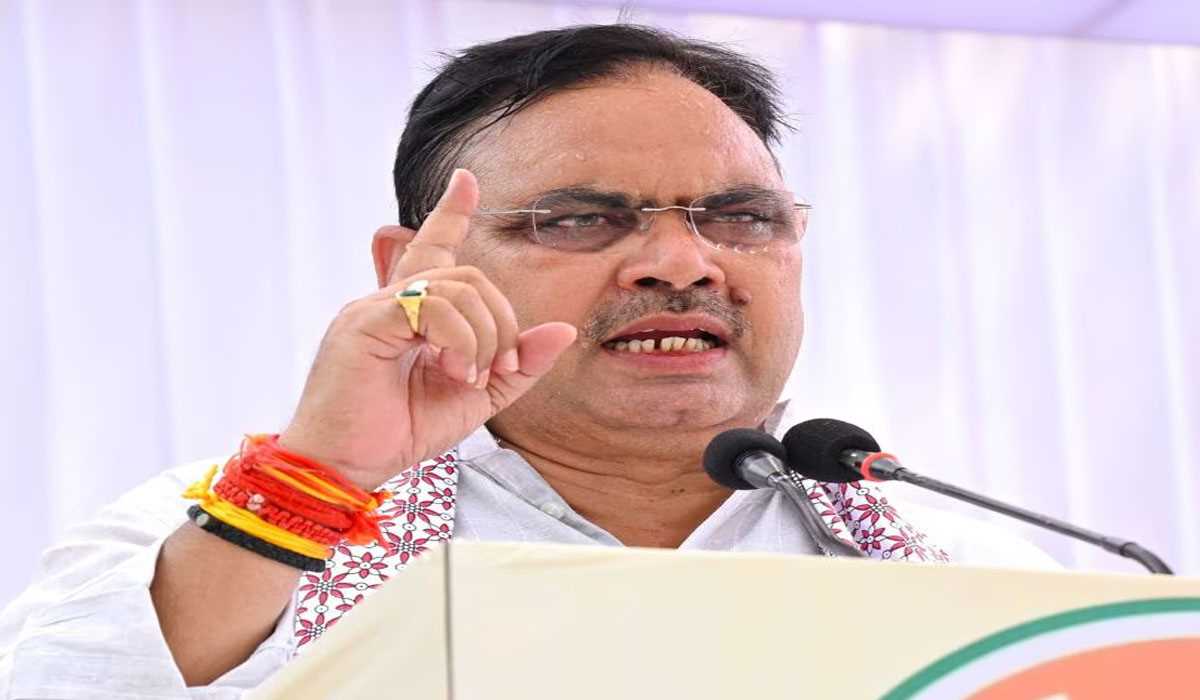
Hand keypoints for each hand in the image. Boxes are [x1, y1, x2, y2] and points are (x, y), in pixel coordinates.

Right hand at [278, 169, 576, 489]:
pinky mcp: (365, 321)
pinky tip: (454, 370)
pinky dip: (459, 338)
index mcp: (412, 313)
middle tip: (495, 369)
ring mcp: (374, 306)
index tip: (467, 181)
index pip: (434, 247)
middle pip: (470, 276)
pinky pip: (431, 304)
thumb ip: (517, 363)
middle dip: (501, 321)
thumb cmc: (399, 432)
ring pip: (458, 287)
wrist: (348, 466)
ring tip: (468, 376)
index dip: (452, 213)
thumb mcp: (478, 398)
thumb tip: (564, 329)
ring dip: (482, 335)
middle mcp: (390, 299)